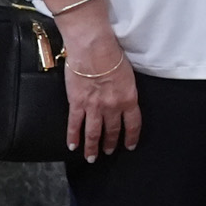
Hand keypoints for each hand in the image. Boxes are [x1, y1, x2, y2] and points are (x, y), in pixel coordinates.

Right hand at [60, 14, 140, 160]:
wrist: (94, 48)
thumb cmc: (112, 55)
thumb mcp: (128, 75)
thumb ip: (126, 90)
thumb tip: (123, 97)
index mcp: (129, 99)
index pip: (133, 124)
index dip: (131, 137)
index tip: (129, 145)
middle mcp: (113, 107)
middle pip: (112, 130)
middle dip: (111, 143)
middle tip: (108, 151)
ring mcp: (94, 107)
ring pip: (94, 133)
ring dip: (93, 147)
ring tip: (92, 157)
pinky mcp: (77, 103)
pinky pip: (75, 124)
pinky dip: (73, 137)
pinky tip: (73, 146)